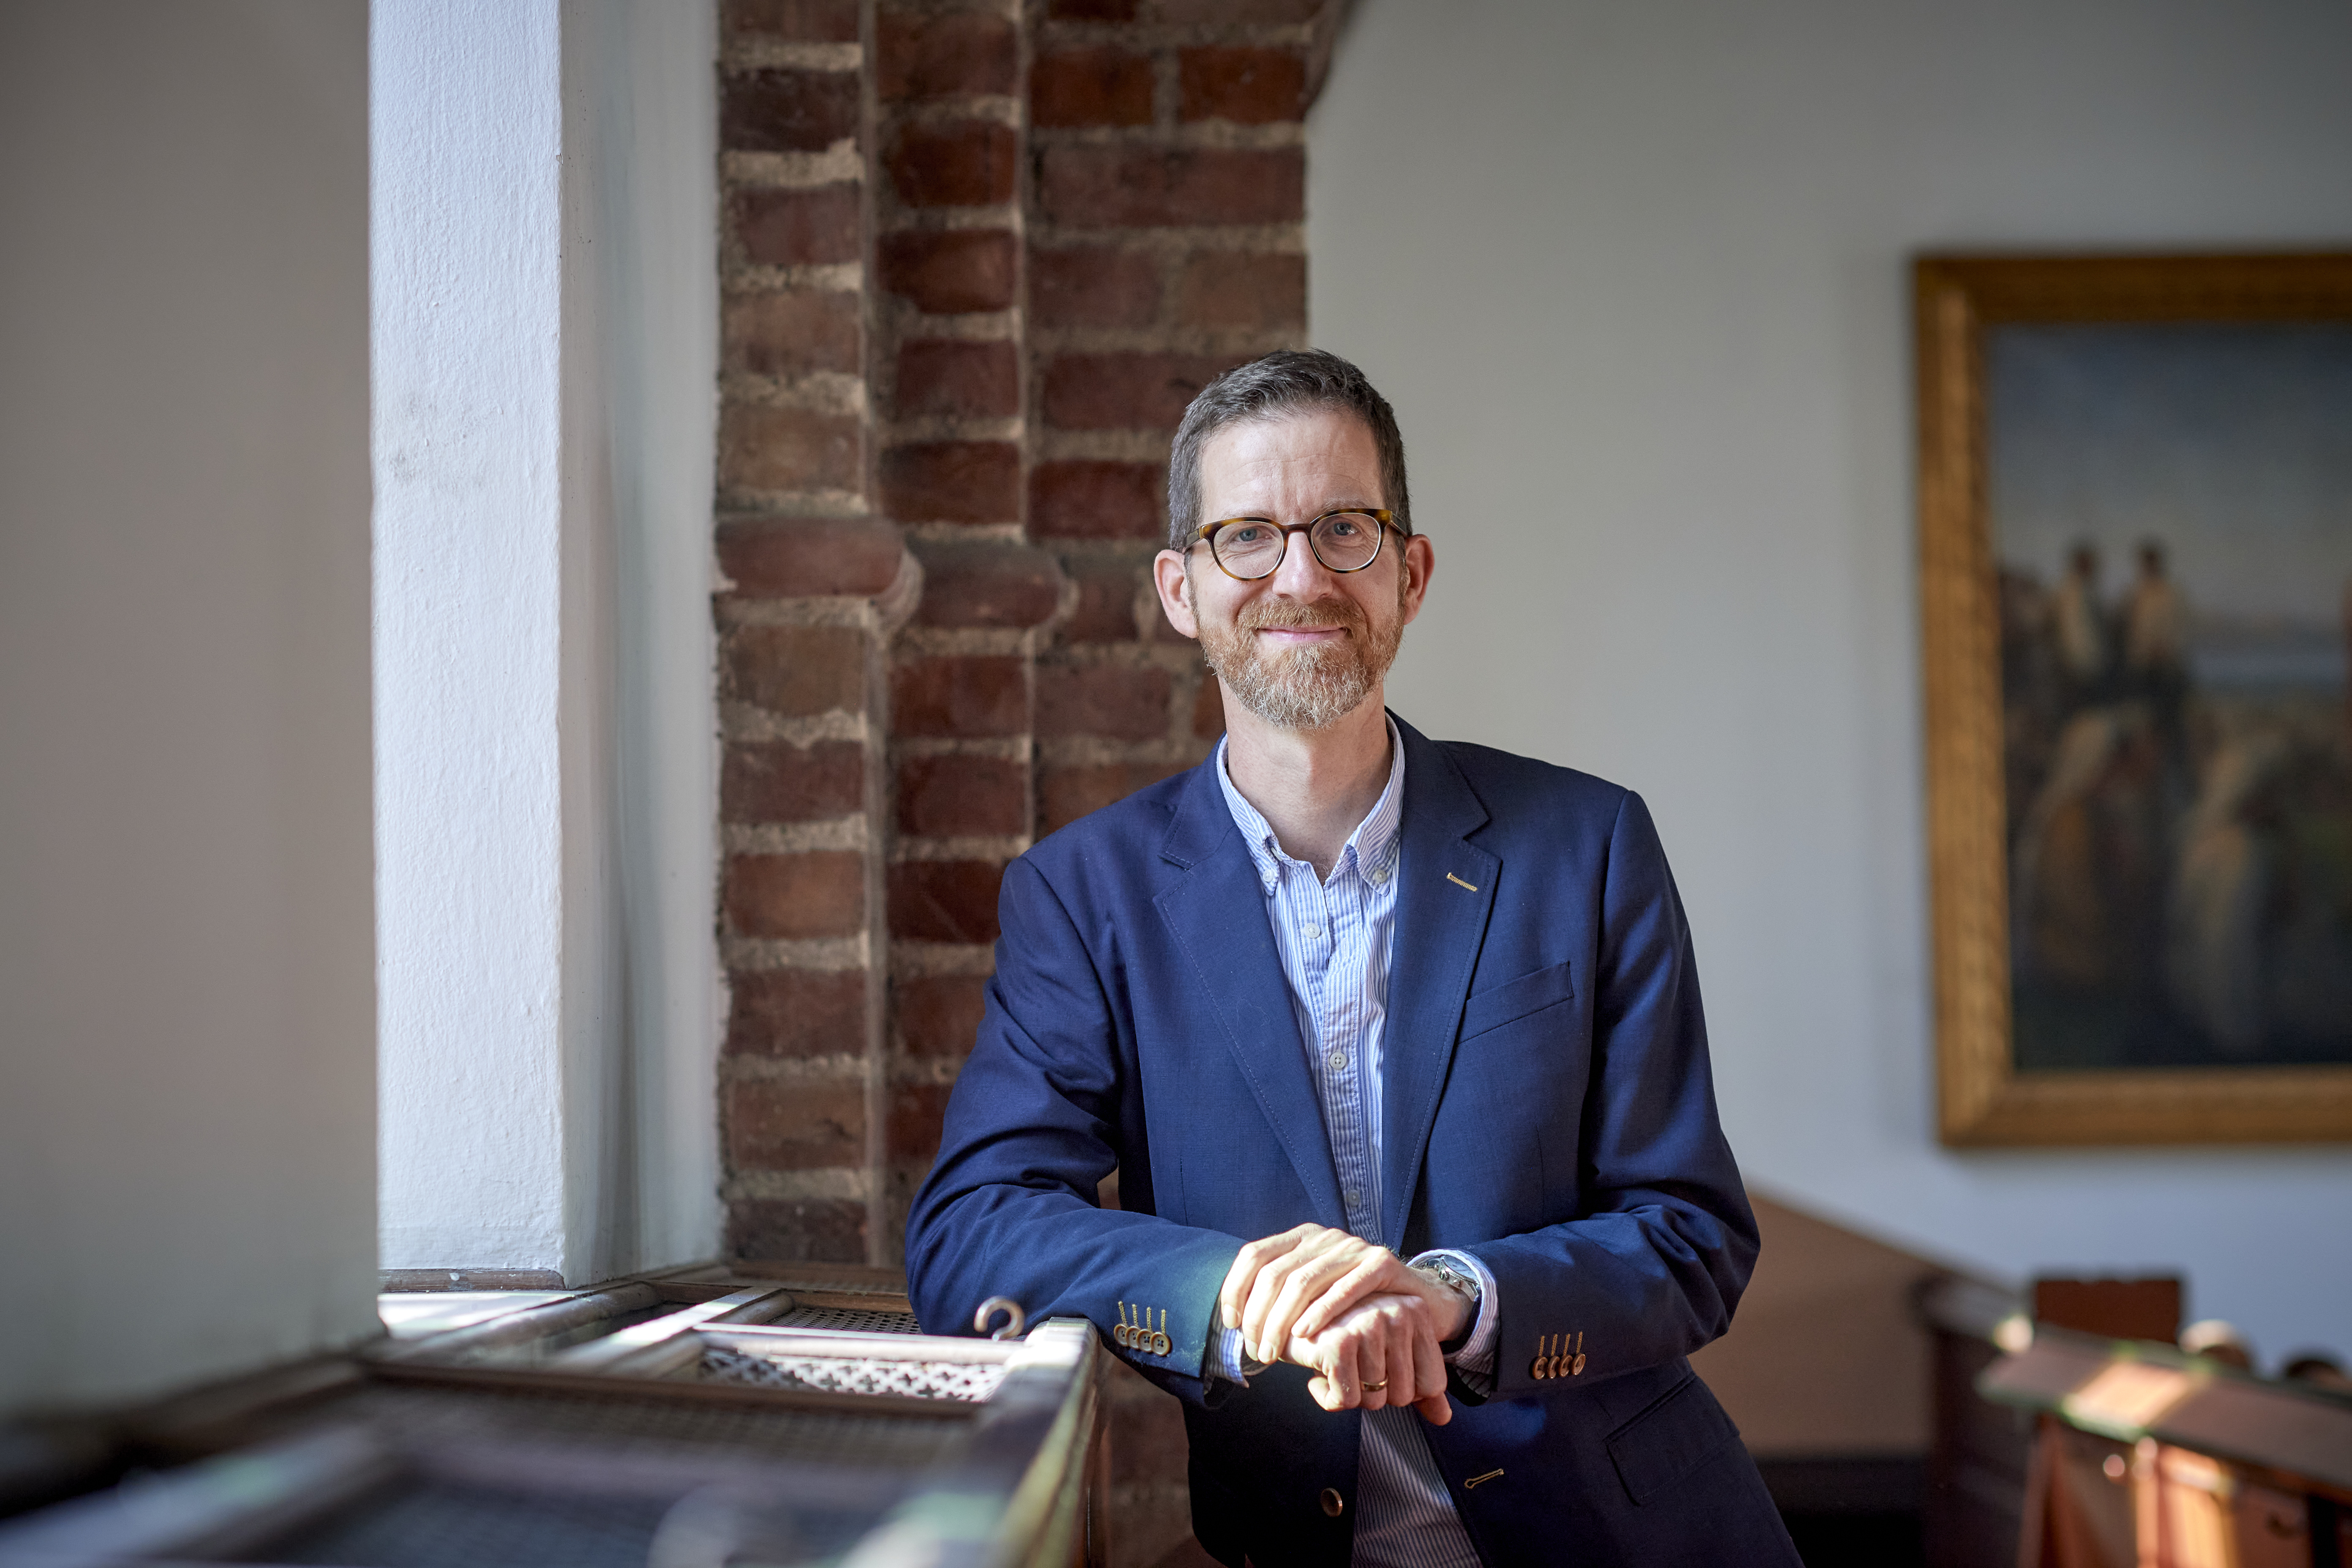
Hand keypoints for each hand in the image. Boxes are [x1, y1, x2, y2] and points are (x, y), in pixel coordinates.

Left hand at [1217, 1224, 1469, 1372]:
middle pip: (1275, 1273)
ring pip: (1302, 1281)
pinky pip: (1344, 1288)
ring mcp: (1353, 1247)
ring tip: (1273, 1353)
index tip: (1231, 1324)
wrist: (1417, 1301)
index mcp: (1301, 1238)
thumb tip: (1236, 1323)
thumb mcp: (1313, 1296)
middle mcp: (1324, 1236)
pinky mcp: (1381, 1263)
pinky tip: (1304, 1335)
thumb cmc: (1356, 1307)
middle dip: (1258, 1316)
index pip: (1254, 1255)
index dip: (1235, 1289)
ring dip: (1281, 1321)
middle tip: (1256, 1351)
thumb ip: (1281, 1299)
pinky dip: (1319, 1313)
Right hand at [1294, 1292, 1453, 1424]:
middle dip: (1375, 1394)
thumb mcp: (1387, 1350)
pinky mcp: (1339, 1343)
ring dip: (1350, 1394)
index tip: (1380, 1371)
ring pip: (1374, 1400)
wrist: (1288, 1314)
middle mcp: (1397, 1312)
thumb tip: (1443, 1418)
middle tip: (1352, 1368)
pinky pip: (1346, 1401)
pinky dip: (1328, 1398)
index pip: (1432, 1383)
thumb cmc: (1340, 1334)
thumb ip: (1418, 1381)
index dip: (1404, 1390)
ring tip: (1335, 1367)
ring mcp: (1368, 1325)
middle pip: (1402, 1396)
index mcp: (1416, 1310)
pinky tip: (1318, 1376)